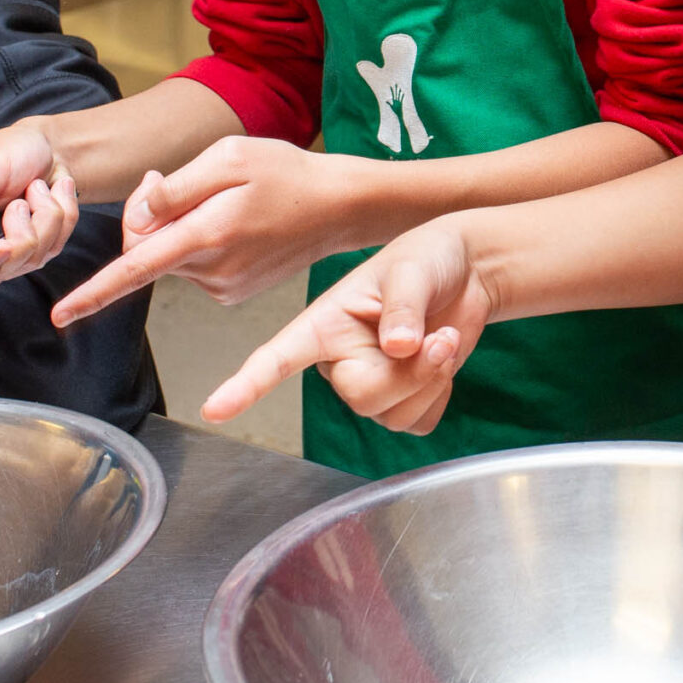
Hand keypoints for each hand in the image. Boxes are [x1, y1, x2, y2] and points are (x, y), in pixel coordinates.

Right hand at [0, 120, 76, 287]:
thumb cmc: (6, 150)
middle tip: (23, 203)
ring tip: (37, 187)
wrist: (46, 146)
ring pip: (29, 260)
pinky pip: (54, 248)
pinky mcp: (29, 250)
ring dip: (45, 219)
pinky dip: (62, 217)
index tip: (0, 246)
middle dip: (20, 240)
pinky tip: (53, 193)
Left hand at [52, 137, 359, 325]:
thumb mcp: (228, 158)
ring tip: (223, 202)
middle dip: (149, 218)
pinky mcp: (232, 293)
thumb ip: (175, 188)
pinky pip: (194, 267)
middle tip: (178, 182)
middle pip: (148, 250)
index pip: (135, 268)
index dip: (93, 293)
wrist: (340, 207)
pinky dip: (200, 244)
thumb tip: (138, 214)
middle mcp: (211, 271)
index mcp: (206, 235)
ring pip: (171, 257)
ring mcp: (223, 287)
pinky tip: (236, 224)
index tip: (61, 314)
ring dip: (179, 230)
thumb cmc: (286, 173)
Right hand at [201, 218, 491, 432]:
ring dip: (430, 380)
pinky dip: (439, 396)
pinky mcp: (402, 398)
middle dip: (409, 374)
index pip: (277, 357)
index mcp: (325, 323)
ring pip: (390, 415)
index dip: (246, 385)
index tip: (214, 409)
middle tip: (438, 338)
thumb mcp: (412, 270)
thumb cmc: (428, 258)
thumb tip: (399, 347)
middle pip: (362, 397)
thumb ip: (403, 306)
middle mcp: (339, 358)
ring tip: (445, 338)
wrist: (468, 271)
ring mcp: (370, 381)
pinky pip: (416, 424)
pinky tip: (443, 360)